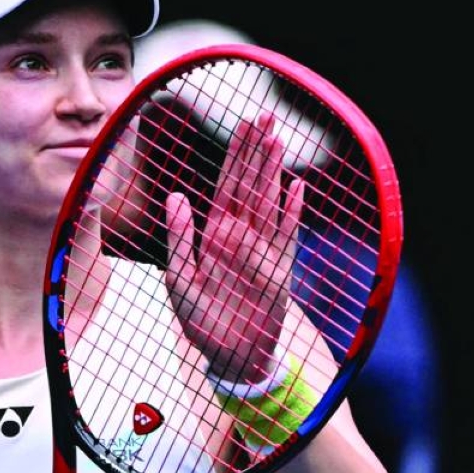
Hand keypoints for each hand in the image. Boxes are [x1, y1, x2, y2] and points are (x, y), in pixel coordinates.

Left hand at [164, 112, 304, 381]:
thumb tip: (177, 196)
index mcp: (213, 235)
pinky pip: (287, 236)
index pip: (225, 186)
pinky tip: (297, 188)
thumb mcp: (179, 280)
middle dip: (255, 151)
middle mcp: (238, 237)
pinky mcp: (280, 269)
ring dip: (272, 171)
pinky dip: (292, 213)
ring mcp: (261, 250)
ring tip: (277, 139)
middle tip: (263, 116)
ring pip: (269, 202)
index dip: (234, 155)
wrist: (228, 356)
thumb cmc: (200, 321)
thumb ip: (180, 239)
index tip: (242, 124)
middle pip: (249, 185)